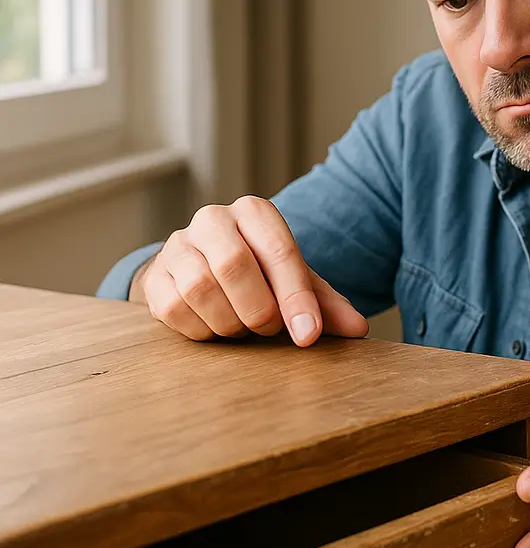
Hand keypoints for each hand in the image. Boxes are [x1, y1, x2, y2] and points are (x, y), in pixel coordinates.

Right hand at [133, 195, 368, 345]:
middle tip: (270, 329)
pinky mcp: (154, 276)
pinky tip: (216, 327)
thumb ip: (326, 304)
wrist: (204, 269)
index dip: (296, 298)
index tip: (308, 335)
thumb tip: (358, 329)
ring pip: (200, 288)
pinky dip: (202, 330)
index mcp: (255, 212)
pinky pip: (174, 309)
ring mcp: (177, 245)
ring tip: (243, 327)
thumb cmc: (261, 275)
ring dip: (229, 322)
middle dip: (258, 310)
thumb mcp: (297, 283)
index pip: (280, 252)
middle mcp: (213, 219)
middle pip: (233, 266)